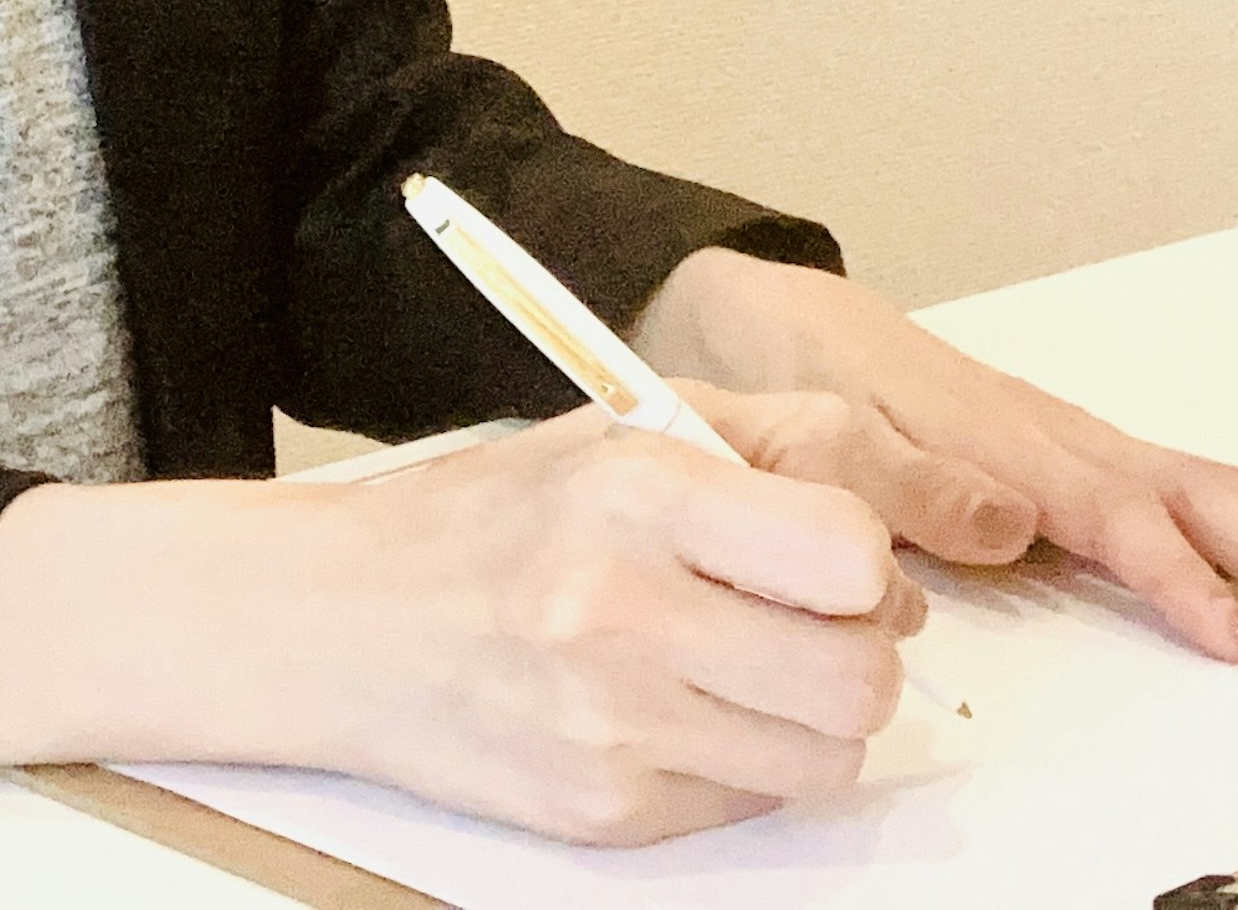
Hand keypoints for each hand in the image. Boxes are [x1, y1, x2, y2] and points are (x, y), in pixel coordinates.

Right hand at [320, 404, 925, 842]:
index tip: (834, 558)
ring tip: (744, 665)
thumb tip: (897, 544)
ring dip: (812, 714)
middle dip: (860, 649)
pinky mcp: (603, 813)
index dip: (867, 562)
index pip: (849, 554)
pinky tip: (678, 707)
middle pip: (858, 677)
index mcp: (639, 493)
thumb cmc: (493, 519)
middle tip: (810, 621)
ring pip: (827, 757)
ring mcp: (612, 729)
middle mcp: (623, 614)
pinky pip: (752, 802)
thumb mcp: (628, 425)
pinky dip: (743, 760)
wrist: (341, 623)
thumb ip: (778, 446)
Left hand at [638, 251, 1237, 665]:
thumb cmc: (798, 376)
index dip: (1183, 579)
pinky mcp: (1073, 459)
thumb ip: (908, 482)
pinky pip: (1188, 494)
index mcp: (1006, 443)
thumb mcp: (824, 426)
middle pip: (1200, 497)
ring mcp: (1074, 447)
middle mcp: (1057, 441)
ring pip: (1212, 491)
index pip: (1117, 516)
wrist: (764, 316)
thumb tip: (1010, 525)